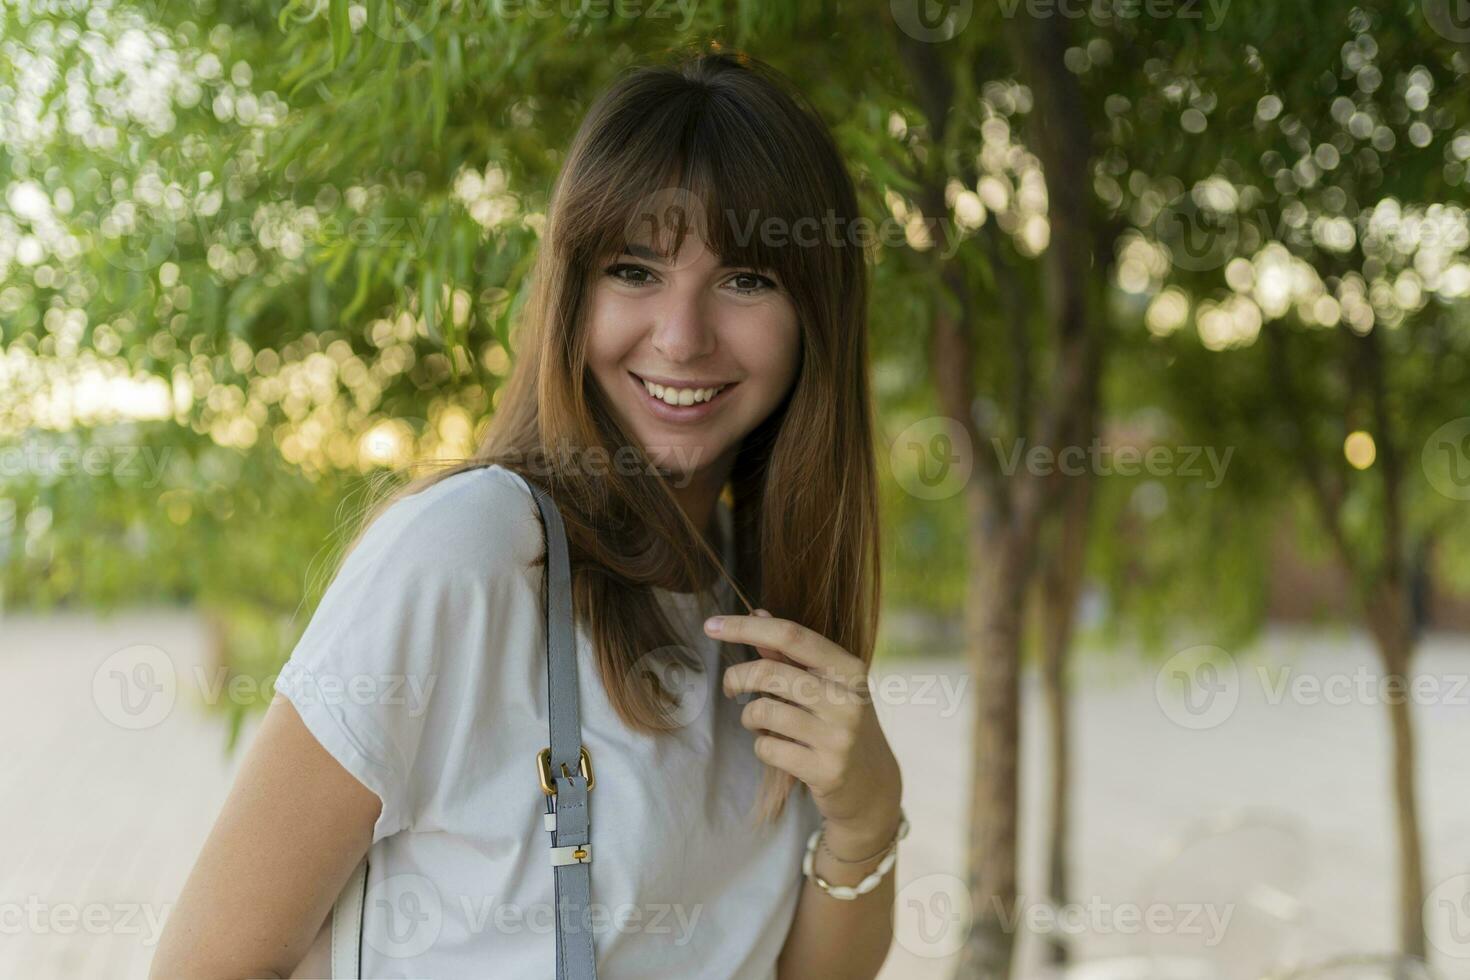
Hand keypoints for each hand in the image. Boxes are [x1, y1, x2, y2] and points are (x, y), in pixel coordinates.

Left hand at [704, 610, 902, 854]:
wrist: (874, 785)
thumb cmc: (841, 724)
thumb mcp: (828, 685)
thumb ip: (792, 652)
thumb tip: (757, 613)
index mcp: (850, 670)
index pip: (791, 636)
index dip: (746, 627)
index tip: (711, 625)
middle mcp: (849, 700)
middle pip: (770, 673)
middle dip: (737, 677)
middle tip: (730, 686)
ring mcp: (839, 738)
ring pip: (764, 711)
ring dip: (750, 716)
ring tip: (759, 722)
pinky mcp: (825, 771)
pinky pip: (767, 748)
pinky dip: (761, 746)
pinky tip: (776, 748)